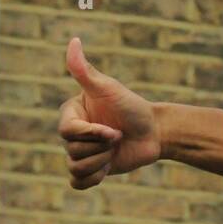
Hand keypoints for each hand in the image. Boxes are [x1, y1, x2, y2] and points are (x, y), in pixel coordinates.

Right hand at [57, 38, 161, 188]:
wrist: (155, 131)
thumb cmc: (133, 107)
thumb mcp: (108, 88)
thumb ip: (85, 70)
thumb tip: (73, 41)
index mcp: (71, 113)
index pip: (67, 132)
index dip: (92, 135)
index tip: (113, 131)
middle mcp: (73, 133)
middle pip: (72, 152)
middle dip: (102, 148)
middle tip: (118, 137)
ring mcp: (80, 152)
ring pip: (76, 168)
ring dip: (101, 162)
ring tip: (116, 150)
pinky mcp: (90, 170)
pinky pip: (77, 183)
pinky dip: (93, 179)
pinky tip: (108, 167)